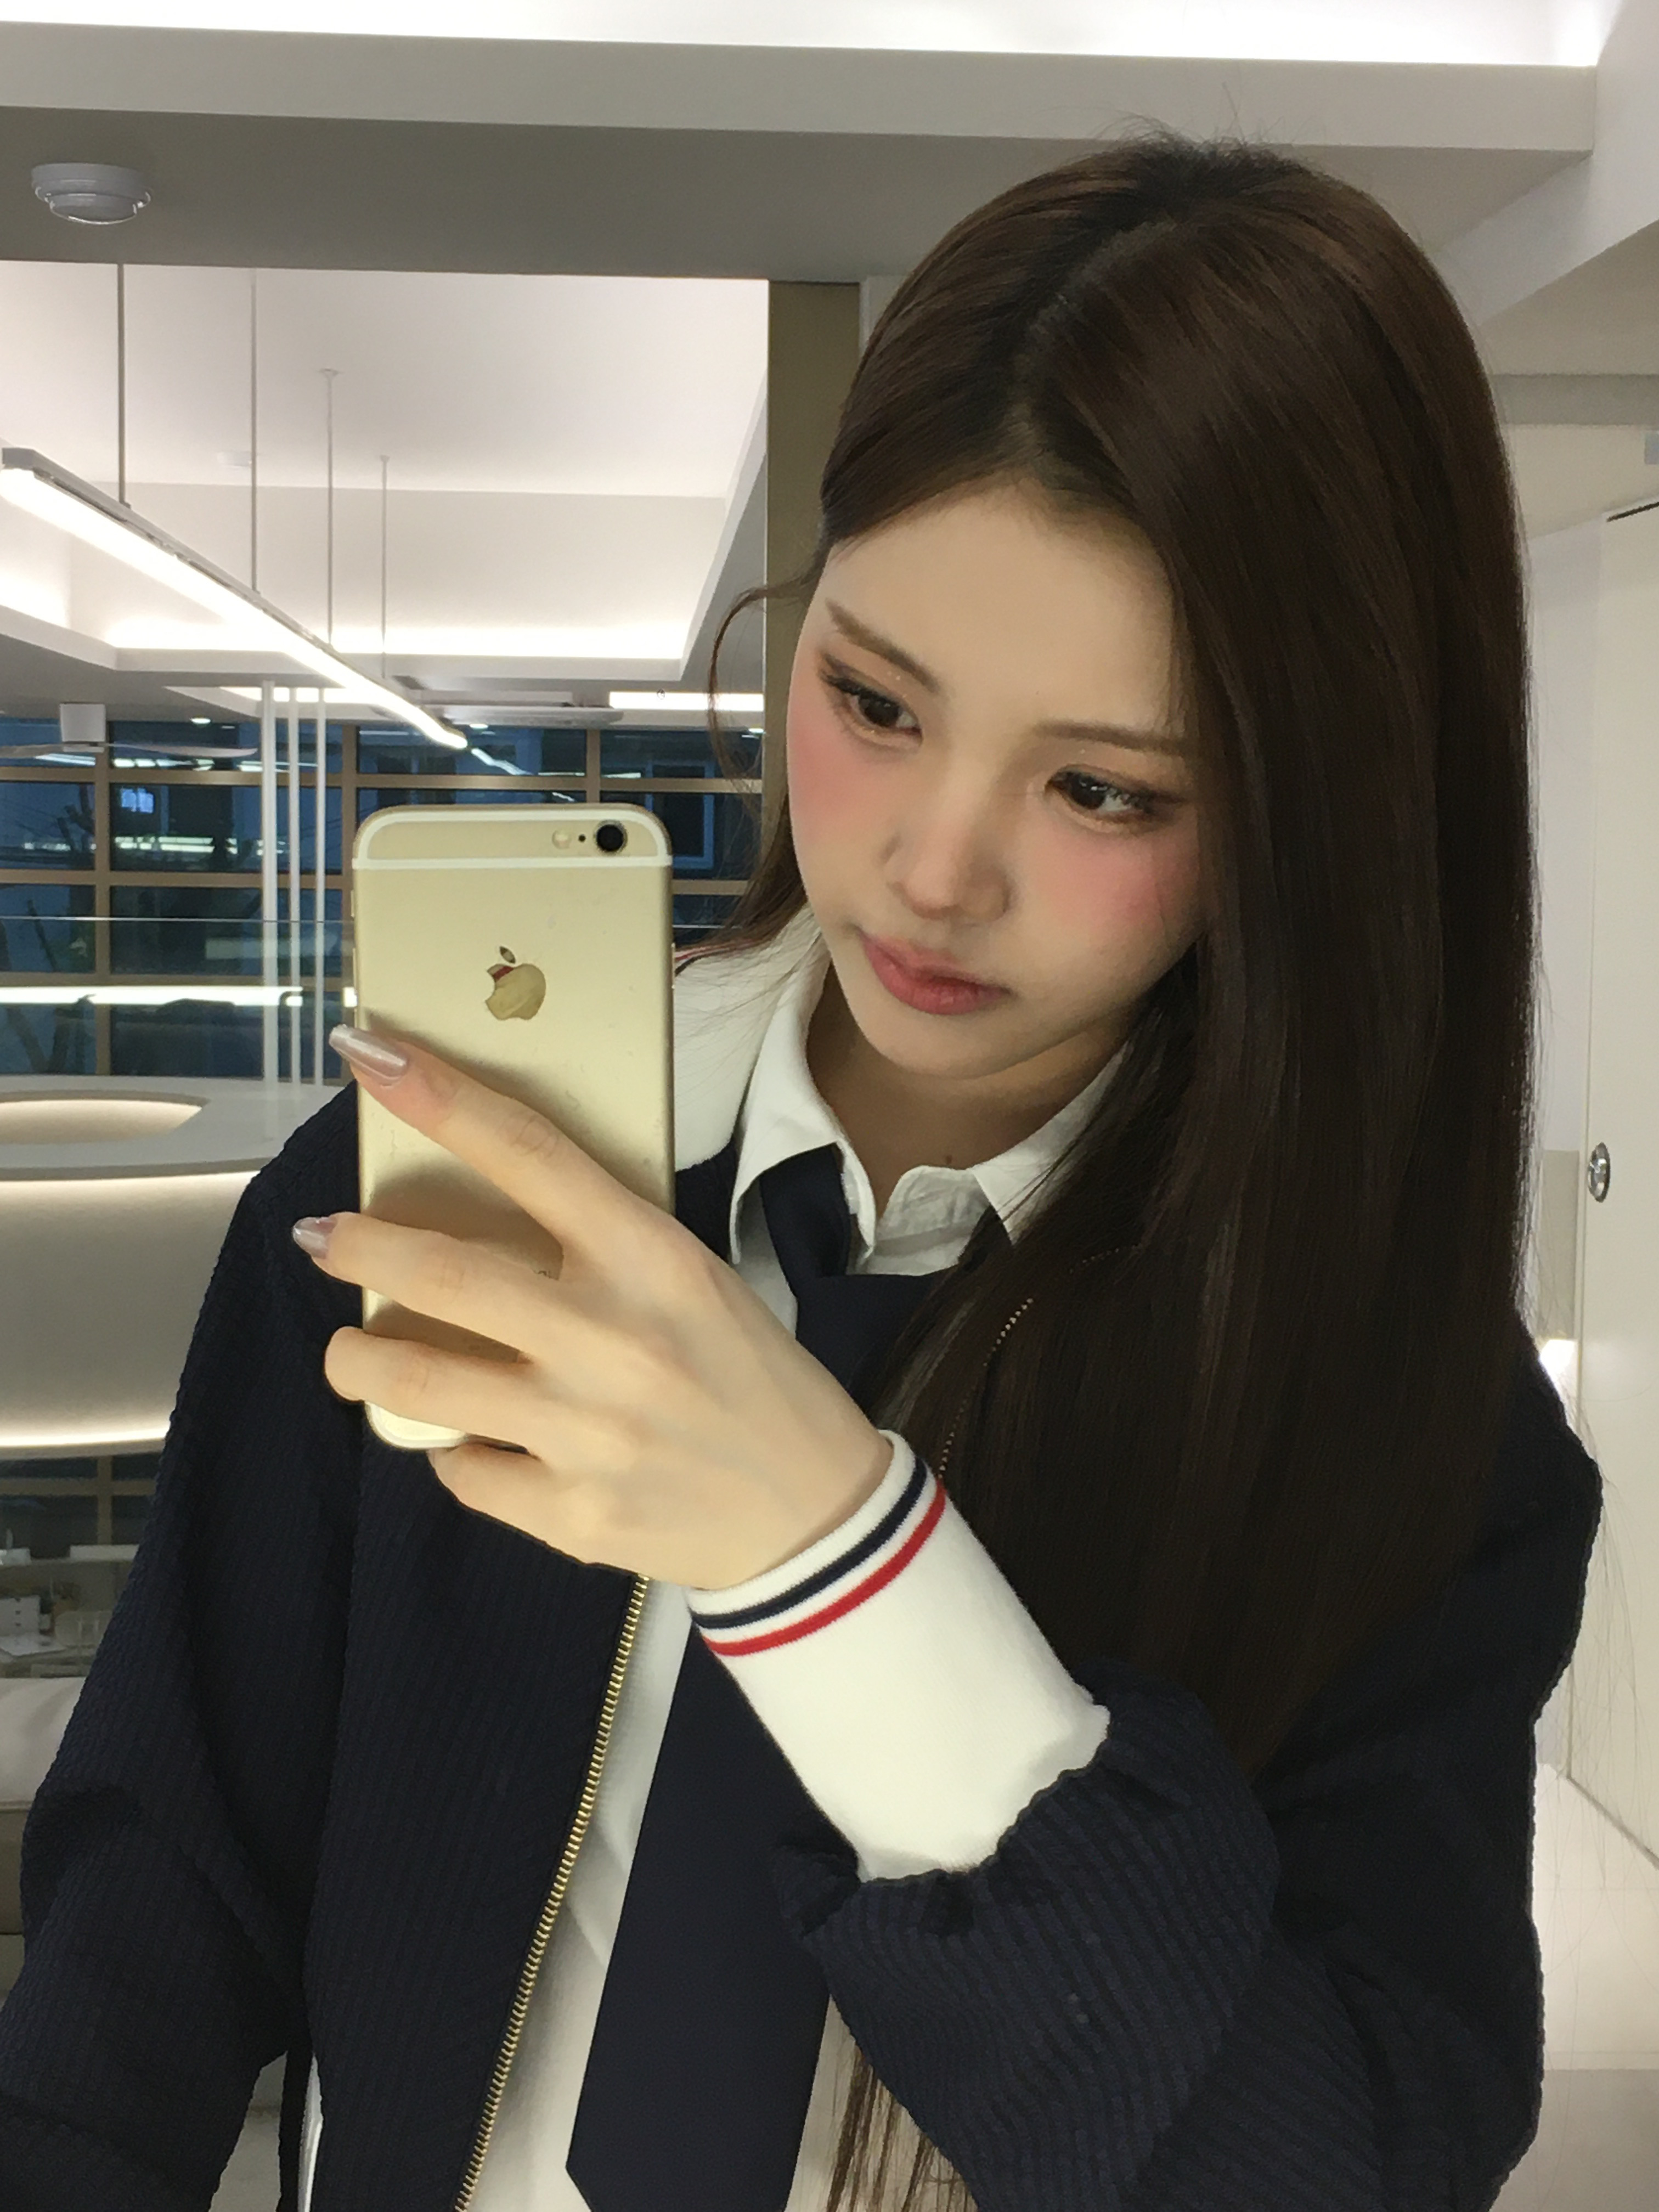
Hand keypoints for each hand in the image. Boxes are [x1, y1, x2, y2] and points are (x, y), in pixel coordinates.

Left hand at [294, 1026, 893, 1589]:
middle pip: (442, 1270)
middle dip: (358, 1245)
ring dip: (358, 1357)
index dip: (439, 1097)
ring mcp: (587, 1431)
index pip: (529, 1153)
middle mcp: (614, 1337)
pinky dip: (454, 1449)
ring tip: (350, 1349)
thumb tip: (470, 1214)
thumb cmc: (745, 1376)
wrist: (814, 1513)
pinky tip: (472, 1441)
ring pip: (416, 1380)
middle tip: (325, 1237)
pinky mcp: (570, 1514)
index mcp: (653, 1258)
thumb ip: (596, 1247)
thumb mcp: (692, 1281)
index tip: (368, 1053)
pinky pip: (462, 1470)